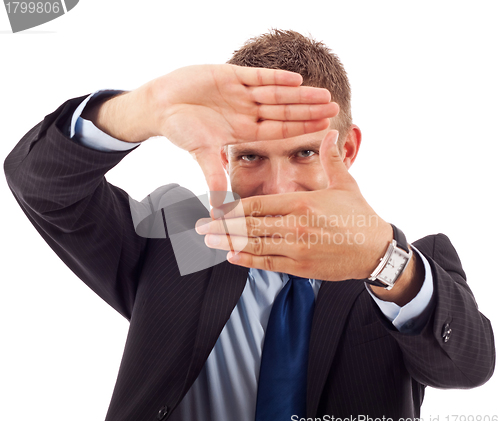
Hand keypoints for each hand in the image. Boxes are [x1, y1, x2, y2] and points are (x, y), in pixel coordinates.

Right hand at [83, 65, 338, 202]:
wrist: (161, 105)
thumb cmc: (180, 130)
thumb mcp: (201, 155)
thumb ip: (214, 179)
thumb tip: (220, 212)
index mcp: (244, 131)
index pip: (279, 131)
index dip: (301, 130)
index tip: (325, 129)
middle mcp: (247, 112)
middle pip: (284, 111)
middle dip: (308, 110)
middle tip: (334, 108)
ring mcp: (241, 93)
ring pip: (276, 93)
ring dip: (299, 94)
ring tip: (323, 94)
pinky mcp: (230, 74)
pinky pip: (257, 75)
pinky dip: (275, 77)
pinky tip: (295, 79)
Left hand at [195, 130, 392, 281]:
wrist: (376, 250)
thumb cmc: (359, 215)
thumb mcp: (345, 183)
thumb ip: (330, 158)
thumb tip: (328, 131)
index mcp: (301, 203)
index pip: (257, 205)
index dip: (233, 209)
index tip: (216, 209)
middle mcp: (295, 226)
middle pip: (249, 226)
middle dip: (222, 227)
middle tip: (200, 227)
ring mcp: (296, 249)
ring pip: (254, 246)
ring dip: (228, 244)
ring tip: (209, 242)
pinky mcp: (300, 267)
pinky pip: (268, 264)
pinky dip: (248, 261)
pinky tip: (232, 257)